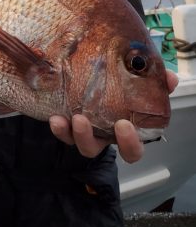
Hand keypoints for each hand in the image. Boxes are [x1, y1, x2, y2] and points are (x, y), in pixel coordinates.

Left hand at [49, 69, 178, 162]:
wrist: (97, 77)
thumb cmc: (125, 88)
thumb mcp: (143, 85)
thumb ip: (158, 84)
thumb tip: (169, 78)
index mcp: (125, 132)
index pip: (131, 150)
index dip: (128, 143)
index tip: (123, 126)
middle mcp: (103, 135)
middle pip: (96, 149)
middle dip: (88, 138)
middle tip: (83, 120)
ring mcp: (84, 131)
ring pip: (77, 142)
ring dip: (72, 132)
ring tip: (69, 117)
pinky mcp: (68, 123)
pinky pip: (62, 131)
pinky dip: (59, 127)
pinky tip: (55, 116)